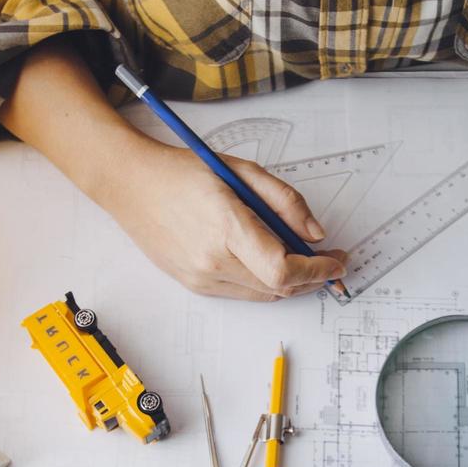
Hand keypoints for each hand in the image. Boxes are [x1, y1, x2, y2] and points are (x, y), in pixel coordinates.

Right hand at [99, 139, 347, 299]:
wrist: (131, 185)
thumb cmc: (182, 172)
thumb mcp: (242, 171)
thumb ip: (285, 202)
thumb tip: (316, 234)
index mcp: (226, 228)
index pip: (284, 269)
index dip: (318, 270)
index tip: (336, 260)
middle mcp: (213, 261)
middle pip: (279, 288)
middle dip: (312, 278)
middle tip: (330, 260)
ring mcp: (202, 278)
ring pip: (263, 295)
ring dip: (291, 283)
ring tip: (304, 260)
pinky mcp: (195, 285)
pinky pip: (242, 293)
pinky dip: (264, 282)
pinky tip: (269, 262)